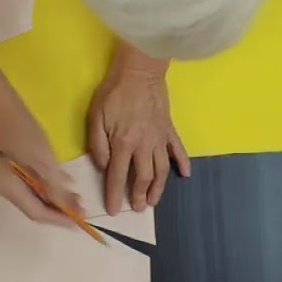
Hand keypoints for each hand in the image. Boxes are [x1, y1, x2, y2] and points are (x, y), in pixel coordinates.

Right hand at [0, 110, 84, 226]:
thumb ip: (55, 187)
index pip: (37, 213)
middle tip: (82, 210)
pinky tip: (66, 182)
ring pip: (37, 195)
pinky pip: (34, 183)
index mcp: (11, 190)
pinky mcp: (14, 167)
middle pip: (36, 207)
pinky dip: (50, 185)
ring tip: (78, 198)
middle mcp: (8, 189)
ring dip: (57, 198)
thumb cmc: (24, 133)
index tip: (78, 221)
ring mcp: (9, 178)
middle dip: (60, 210)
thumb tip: (69, 208)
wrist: (5, 107)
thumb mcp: (43, 162)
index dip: (59, 219)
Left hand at [88, 49, 190, 214]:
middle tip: (138, 209)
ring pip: (162, 170)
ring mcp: (160, 138)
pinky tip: (185, 175)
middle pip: (143, 177)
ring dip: (159, 188)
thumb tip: (104, 166)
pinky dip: (183, 163)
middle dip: (139, 196)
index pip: (118, 176)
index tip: (113, 210)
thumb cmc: (114, 92)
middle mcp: (144, 146)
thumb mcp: (96, 117)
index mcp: (123, 144)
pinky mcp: (169, 129)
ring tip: (154, 200)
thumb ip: (98, 144)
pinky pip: (178, 150)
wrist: (140, 71)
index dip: (115, 195)